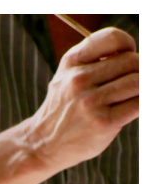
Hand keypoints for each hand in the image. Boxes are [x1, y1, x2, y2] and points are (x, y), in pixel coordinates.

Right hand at [26, 26, 139, 173]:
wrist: (42, 144)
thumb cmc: (65, 109)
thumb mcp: (68, 77)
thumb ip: (96, 61)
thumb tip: (138, 60)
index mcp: (71, 62)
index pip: (113, 39)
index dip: (127, 46)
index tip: (123, 60)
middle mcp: (79, 79)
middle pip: (132, 61)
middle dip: (137, 71)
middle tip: (128, 85)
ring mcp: (90, 101)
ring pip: (138, 82)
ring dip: (140, 90)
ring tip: (127, 98)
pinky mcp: (103, 122)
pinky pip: (139, 104)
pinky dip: (140, 105)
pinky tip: (126, 111)